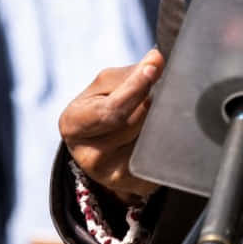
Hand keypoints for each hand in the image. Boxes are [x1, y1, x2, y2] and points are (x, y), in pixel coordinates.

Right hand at [58, 49, 163, 198]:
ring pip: (152, 137)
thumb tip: (156, 59)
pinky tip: (165, 131)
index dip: (135, 87)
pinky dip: (169, 138)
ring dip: (164, 118)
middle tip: (165, 87)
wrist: (104, 145)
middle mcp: (87, 156)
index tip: (155, 66)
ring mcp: (112, 175)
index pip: (111, 108)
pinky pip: (162, 155)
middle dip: (154, 101)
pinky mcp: (135, 184)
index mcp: (73, 123)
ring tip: (161, 109)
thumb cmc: (104, 105)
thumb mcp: (106, 86)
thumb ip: (130, 74)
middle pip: (137, 122)